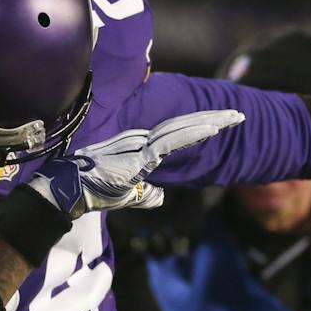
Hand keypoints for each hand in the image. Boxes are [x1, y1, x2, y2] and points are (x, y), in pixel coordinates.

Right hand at [28, 110, 244, 218]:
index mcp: (142, 147)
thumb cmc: (93, 192)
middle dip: (213, 120)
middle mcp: (143, 140)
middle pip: (184, 127)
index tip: (223, 123)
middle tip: (239, 114)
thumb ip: (146, 195)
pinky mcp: (138, 155)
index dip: (200, 127)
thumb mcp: (127, 196)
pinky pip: (170, 143)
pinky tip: (212, 130)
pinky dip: (192, 135)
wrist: (70, 193)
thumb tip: (161, 196)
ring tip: (234, 118)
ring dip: (210, 123)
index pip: (178, 135)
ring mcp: (141, 145)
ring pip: (181, 130)